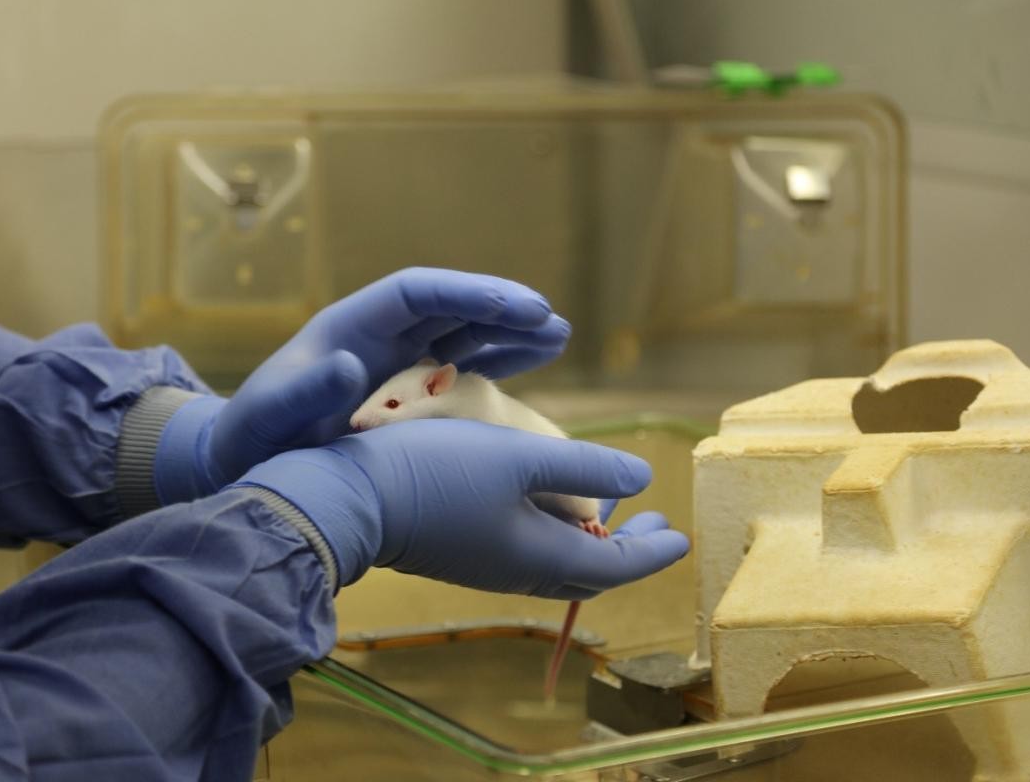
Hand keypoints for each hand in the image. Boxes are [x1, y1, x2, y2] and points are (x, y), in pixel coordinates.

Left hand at [156, 269, 570, 501]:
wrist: (247, 465)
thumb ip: (303, 392)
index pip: (417, 294)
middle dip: (500, 308)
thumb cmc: (253, 439)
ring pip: (464, 333)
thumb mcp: (268, 417)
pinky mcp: (410, 393)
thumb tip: (348, 362)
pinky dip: (499, 362)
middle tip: (549, 319)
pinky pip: (463, 367)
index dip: (467, 293)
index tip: (514, 305)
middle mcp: (380, 337)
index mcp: (351, 328)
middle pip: (451, 307)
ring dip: (510, 332)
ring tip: (559, 333)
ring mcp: (399, 363)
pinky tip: (536, 361)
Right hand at [236, 419, 690, 596]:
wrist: (348, 499)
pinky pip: (525, 550)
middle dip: (627, 549)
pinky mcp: (459, 550)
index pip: (614, 565)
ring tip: (607, 509)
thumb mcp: (518, 459)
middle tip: (655, 525)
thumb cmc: (435, 475)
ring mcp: (485, 563)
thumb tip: (643, 478)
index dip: (652, 550)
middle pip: (587, 570)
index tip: (681, 535)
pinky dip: (553, 531)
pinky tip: (545, 501)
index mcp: (539, 554)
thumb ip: (584, 469)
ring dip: (590, 539)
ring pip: (555, 561)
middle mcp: (515, 570)